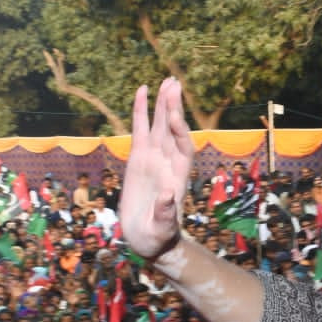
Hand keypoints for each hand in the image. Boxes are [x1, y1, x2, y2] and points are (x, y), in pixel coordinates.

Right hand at [119, 78, 193, 259]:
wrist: (149, 240)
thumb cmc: (158, 237)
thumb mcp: (161, 229)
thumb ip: (165, 213)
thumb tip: (169, 196)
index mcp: (178, 177)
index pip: (182, 147)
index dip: (179, 131)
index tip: (172, 115)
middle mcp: (168, 163)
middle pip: (173, 130)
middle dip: (173, 108)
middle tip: (173, 83)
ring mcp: (154, 159)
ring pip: (159, 126)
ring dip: (163, 105)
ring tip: (165, 82)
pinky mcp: (138, 160)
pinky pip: (140, 131)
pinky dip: (141, 112)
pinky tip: (142, 92)